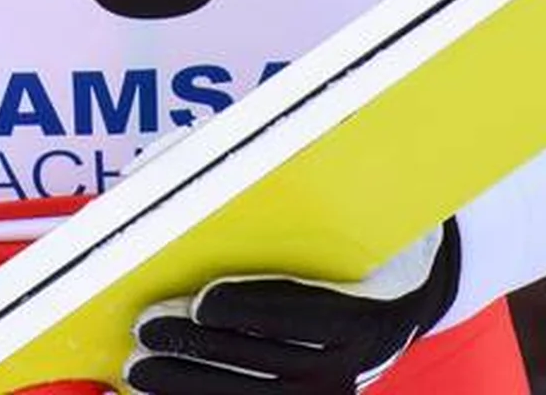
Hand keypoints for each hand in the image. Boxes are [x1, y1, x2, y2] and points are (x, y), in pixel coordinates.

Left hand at [124, 220, 462, 393]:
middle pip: (265, 360)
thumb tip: (192, 173)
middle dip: (199, 349)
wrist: (406, 298)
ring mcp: (328, 392)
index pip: (304, 312)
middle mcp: (350, 361)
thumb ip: (277, 189)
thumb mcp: (345, 214)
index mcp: (365, 307)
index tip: (203, 303)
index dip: (250, 309)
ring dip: (188, 386)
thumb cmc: (361, 245)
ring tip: (139, 368)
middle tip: (147, 329)